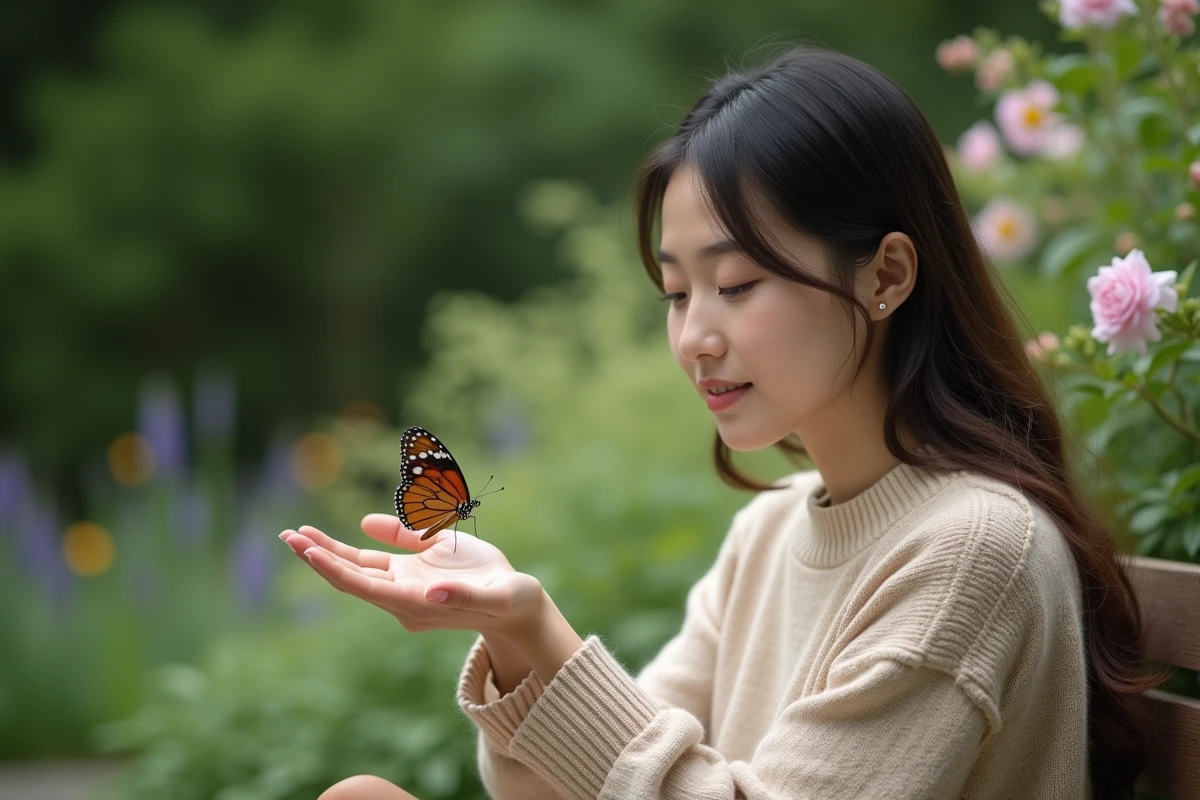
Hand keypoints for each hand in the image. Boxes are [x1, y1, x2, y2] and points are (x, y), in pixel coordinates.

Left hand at [280, 514, 545, 641]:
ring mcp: (405, 585)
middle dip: (318, 556)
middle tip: (288, 536)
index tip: (309, 552)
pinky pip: (376, 558)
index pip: (366, 586)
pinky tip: (338, 532)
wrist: (516, 606)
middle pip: (351, 577)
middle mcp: (403, 597)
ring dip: (326, 551)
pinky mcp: (412, 572)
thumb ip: (462, 593)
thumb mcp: (495, 596)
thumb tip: (432, 592)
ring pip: (357, 567)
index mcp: (417, 603)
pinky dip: (353, 546)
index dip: (336, 569)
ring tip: (295, 534)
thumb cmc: (510, 600)